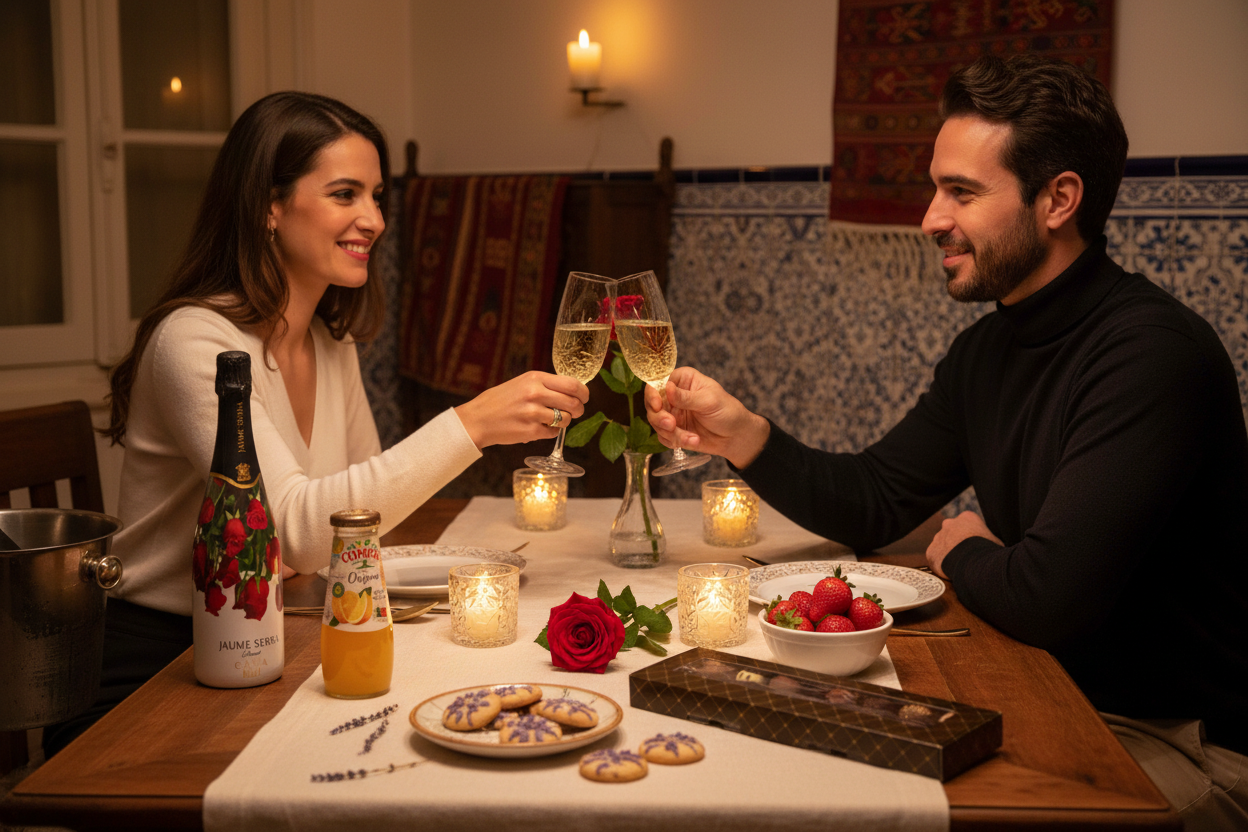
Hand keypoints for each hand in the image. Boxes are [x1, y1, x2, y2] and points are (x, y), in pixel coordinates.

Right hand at [455, 371, 587, 448]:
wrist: (478, 419)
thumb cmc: (501, 400)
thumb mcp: (522, 383)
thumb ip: (545, 385)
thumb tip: (572, 391)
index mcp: (535, 378)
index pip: (572, 384)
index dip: (584, 393)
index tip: (584, 398)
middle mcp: (535, 393)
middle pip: (573, 402)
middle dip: (578, 409)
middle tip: (575, 412)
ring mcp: (533, 413)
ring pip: (565, 419)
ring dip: (564, 421)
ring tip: (552, 419)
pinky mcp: (531, 431)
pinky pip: (553, 432)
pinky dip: (551, 432)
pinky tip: (540, 427)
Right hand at [643, 367, 769, 468]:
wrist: (736, 436)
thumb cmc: (727, 411)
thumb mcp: (709, 401)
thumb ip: (686, 397)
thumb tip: (667, 388)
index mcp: (682, 380)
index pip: (657, 382)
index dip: (653, 394)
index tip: (657, 405)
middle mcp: (673, 395)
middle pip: (652, 404)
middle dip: (659, 417)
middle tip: (672, 425)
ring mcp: (672, 413)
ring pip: (656, 423)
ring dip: (670, 433)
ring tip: (690, 438)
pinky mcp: (673, 430)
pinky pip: (663, 437)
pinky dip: (675, 441)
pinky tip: (692, 441)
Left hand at [926, 511, 1002, 576]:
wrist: (973, 563)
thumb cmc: (988, 551)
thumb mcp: (996, 541)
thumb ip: (989, 539)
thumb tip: (992, 546)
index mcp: (967, 517)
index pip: (968, 524)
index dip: (973, 536)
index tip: (976, 546)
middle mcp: (949, 524)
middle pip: (952, 532)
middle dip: (957, 542)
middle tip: (965, 555)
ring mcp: (938, 537)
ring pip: (942, 544)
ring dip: (947, 553)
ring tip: (958, 565)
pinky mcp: (931, 551)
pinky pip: (935, 557)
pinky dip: (941, 564)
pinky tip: (949, 571)